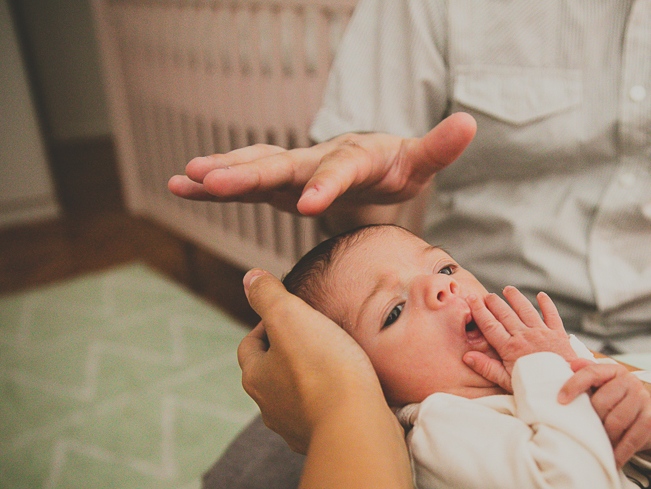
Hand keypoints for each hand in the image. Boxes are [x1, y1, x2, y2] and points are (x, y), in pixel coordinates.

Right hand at [168, 113, 476, 215]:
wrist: (376, 162)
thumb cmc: (398, 164)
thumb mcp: (421, 160)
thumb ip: (439, 146)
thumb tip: (469, 121)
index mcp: (354, 156)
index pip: (338, 170)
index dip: (325, 184)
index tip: (311, 204)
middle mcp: (316, 159)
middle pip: (280, 165)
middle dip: (248, 173)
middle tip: (212, 179)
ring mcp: (294, 170)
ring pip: (254, 168)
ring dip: (221, 175)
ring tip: (185, 181)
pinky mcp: (280, 185)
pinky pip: (244, 186)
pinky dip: (214, 186)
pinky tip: (181, 187)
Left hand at [237, 269, 385, 452]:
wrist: (356, 427)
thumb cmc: (324, 370)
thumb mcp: (290, 316)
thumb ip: (267, 295)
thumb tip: (250, 278)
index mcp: (256, 377)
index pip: (250, 345)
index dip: (267, 325)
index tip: (291, 315)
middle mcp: (270, 407)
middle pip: (272, 374)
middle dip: (289, 356)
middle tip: (314, 338)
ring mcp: (296, 429)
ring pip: (297, 398)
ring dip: (311, 382)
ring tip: (337, 365)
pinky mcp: (325, 441)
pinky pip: (323, 417)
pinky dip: (332, 404)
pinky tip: (351, 395)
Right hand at [463, 287, 577, 390]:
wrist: (562, 386)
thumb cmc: (534, 387)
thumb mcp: (507, 382)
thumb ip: (487, 368)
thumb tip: (468, 356)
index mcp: (510, 348)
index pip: (490, 325)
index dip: (479, 311)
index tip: (472, 299)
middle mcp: (525, 336)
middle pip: (505, 314)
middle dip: (494, 302)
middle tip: (487, 295)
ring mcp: (542, 332)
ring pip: (526, 309)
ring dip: (516, 298)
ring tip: (508, 290)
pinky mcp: (557, 333)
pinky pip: (551, 314)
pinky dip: (546, 304)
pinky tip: (541, 295)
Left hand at [557, 360, 650, 466]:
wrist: (645, 418)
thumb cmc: (614, 401)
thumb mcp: (599, 387)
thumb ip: (584, 376)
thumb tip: (570, 364)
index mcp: (613, 370)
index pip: (591, 372)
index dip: (574, 385)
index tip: (560, 401)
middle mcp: (631, 382)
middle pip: (602, 402)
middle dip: (591, 420)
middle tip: (584, 432)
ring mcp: (643, 400)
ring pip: (615, 422)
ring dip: (604, 438)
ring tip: (596, 446)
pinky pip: (631, 440)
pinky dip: (618, 453)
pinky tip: (610, 461)